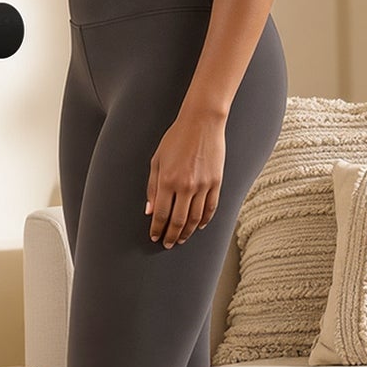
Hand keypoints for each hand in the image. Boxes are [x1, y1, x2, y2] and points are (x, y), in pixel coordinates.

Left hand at [147, 107, 226, 247]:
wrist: (202, 123)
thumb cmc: (176, 138)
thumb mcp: (157, 160)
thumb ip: (152, 187)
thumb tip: (150, 210)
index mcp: (167, 180)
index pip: (161, 214)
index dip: (157, 229)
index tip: (155, 236)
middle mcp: (185, 186)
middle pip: (178, 221)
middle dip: (171, 235)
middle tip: (167, 243)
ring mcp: (203, 185)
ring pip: (194, 218)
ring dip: (187, 232)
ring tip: (181, 238)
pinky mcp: (216, 183)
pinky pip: (210, 208)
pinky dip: (204, 220)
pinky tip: (198, 226)